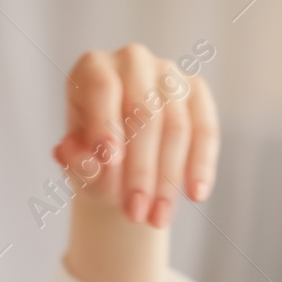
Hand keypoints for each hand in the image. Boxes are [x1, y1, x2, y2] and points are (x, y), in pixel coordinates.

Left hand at [55, 44, 220, 227]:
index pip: (103, 88)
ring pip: (176, 126)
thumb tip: (75, 155)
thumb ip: (76, 161)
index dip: (107, 122)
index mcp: (93, 68)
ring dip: (168, 180)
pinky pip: (205, 129)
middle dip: (140, 170)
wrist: (123, 163)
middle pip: (144, 113)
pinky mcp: (197, 92)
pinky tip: (196, 195)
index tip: (110, 160)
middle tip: (134, 214)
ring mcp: (169, 74)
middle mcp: (133, 61)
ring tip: (157, 219)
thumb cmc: (94, 160)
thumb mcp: (79, 165)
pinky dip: (201, 165)